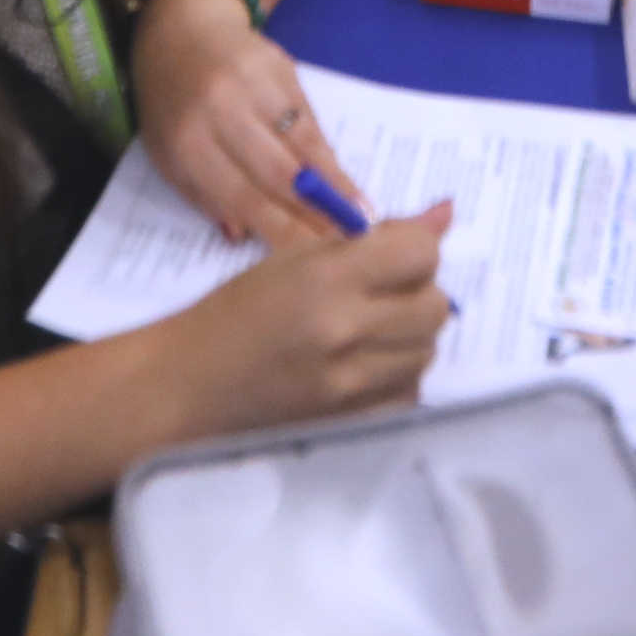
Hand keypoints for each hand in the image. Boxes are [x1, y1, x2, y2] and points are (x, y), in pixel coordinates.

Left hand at [132, 0, 352, 245]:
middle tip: (349, 246)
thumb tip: (247, 236)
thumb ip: (206, 197)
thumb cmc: (173, 105)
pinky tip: (346, 179)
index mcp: (186, 142)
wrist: (184, 30)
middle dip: (317, 213)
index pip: (240, 195)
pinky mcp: (282, 67)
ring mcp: (254, 85)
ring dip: (335, 185)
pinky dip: (328, 154)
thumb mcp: (169, 155)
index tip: (311, 259)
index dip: (280, 229)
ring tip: (362, 216)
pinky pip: (310, 121)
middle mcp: (221, 111)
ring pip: (302, 145)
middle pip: (278, 172)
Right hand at [164, 202, 454, 436]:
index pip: (420, 253)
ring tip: (369, 330)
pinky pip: (410, 392)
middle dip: (418, 292)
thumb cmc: (236, 312)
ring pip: (428, 351)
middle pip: (435, 306)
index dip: (415, 249)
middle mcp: (345, 331)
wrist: (191, 384)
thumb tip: (444, 214)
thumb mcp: (295, 258)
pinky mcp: (353, 421)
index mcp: (326, 278)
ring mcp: (351, 384)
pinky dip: (398, 375)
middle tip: (382, 293)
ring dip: (410, 335)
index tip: (393, 255)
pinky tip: (364, 364)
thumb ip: (374, 239)